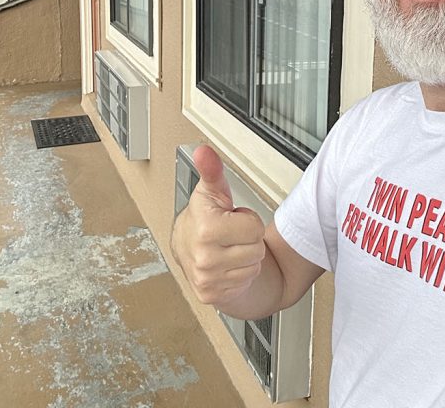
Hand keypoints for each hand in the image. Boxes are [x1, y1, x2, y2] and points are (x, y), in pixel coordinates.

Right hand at [171, 145, 266, 305]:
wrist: (187, 250)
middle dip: (247, 239)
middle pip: (256, 248)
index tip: (231, 218)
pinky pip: (246, 281)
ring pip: (253, 266)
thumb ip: (211, 170)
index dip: (246, 219)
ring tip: (227, 247)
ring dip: (245, 257)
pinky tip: (225, 263)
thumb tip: (204, 151)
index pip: (254, 227)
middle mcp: (204, 257)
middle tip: (229, 234)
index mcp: (206, 229)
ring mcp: (207, 278)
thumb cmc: (202, 219)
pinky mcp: (211, 294)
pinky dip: (239, 273)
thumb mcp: (210, 192)